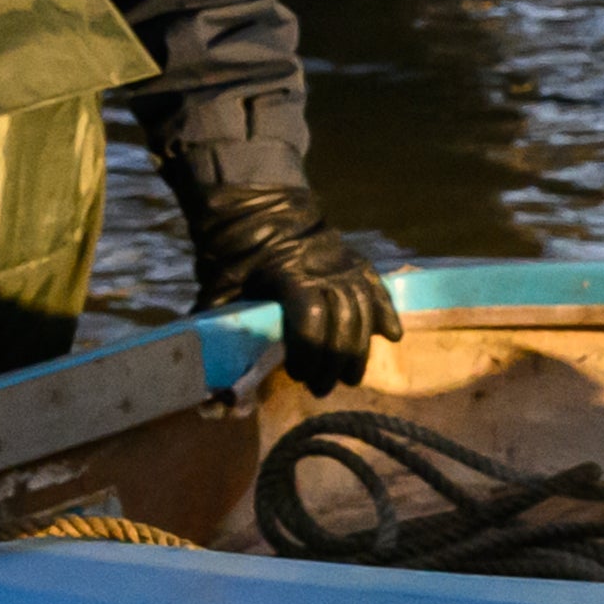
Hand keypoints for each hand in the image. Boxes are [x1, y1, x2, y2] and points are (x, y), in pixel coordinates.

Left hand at [182, 179, 396, 380]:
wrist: (260, 215)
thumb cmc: (237, 262)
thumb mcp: (220, 291)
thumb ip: (220, 329)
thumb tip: (212, 387)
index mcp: (288, 274)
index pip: (311, 313)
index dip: (308, 349)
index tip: (295, 373)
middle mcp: (325, 269)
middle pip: (343, 319)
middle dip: (334, 360)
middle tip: (321, 388)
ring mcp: (345, 265)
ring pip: (364, 310)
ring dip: (359, 349)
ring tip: (349, 377)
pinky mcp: (357, 265)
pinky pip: (378, 290)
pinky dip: (386, 313)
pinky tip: (391, 336)